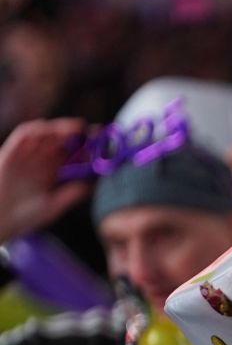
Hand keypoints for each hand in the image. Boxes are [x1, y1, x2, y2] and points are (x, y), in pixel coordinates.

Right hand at [0, 118, 90, 242]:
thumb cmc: (23, 217)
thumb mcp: (53, 206)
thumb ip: (72, 194)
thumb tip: (94, 184)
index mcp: (54, 174)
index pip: (75, 158)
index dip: (90, 150)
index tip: (107, 146)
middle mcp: (42, 163)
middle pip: (64, 143)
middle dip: (81, 136)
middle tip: (98, 131)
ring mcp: (27, 157)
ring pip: (46, 136)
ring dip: (62, 129)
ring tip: (79, 127)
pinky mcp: (10, 153)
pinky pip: (23, 137)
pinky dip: (37, 130)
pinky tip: (50, 129)